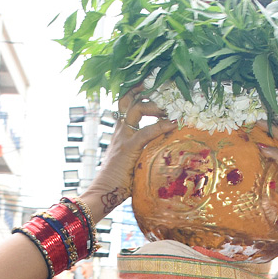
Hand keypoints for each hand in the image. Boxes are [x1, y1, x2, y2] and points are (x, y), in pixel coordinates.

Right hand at [83, 88, 173, 219]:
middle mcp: (120, 131)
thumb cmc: (118, 182)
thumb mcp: (132, 161)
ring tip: (169, 109)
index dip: (136, 92)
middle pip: (128, 99)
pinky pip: (146, 132)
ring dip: (155, 106)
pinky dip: (161, 126)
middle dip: (144, 90)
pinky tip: (173, 124)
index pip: (125, 104)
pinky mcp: (128, 148)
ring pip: (136, 109)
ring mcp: (123, 138)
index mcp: (120, 132)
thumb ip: (144, 152)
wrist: (103, 192)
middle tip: (163, 89)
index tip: (151, 86)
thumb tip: (164, 153)